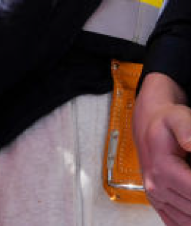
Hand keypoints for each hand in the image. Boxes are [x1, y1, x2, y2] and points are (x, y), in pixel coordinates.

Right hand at [134, 72, 190, 224]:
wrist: (147, 127)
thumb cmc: (164, 124)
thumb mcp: (177, 118)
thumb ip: (186, 128)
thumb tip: (190, 143)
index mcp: (161, 168)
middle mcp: (156, 186)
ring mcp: (156, 197)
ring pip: (188, 219)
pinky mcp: (158, 203)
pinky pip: (177, 223)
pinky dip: (188, 221)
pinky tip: (190, 208)